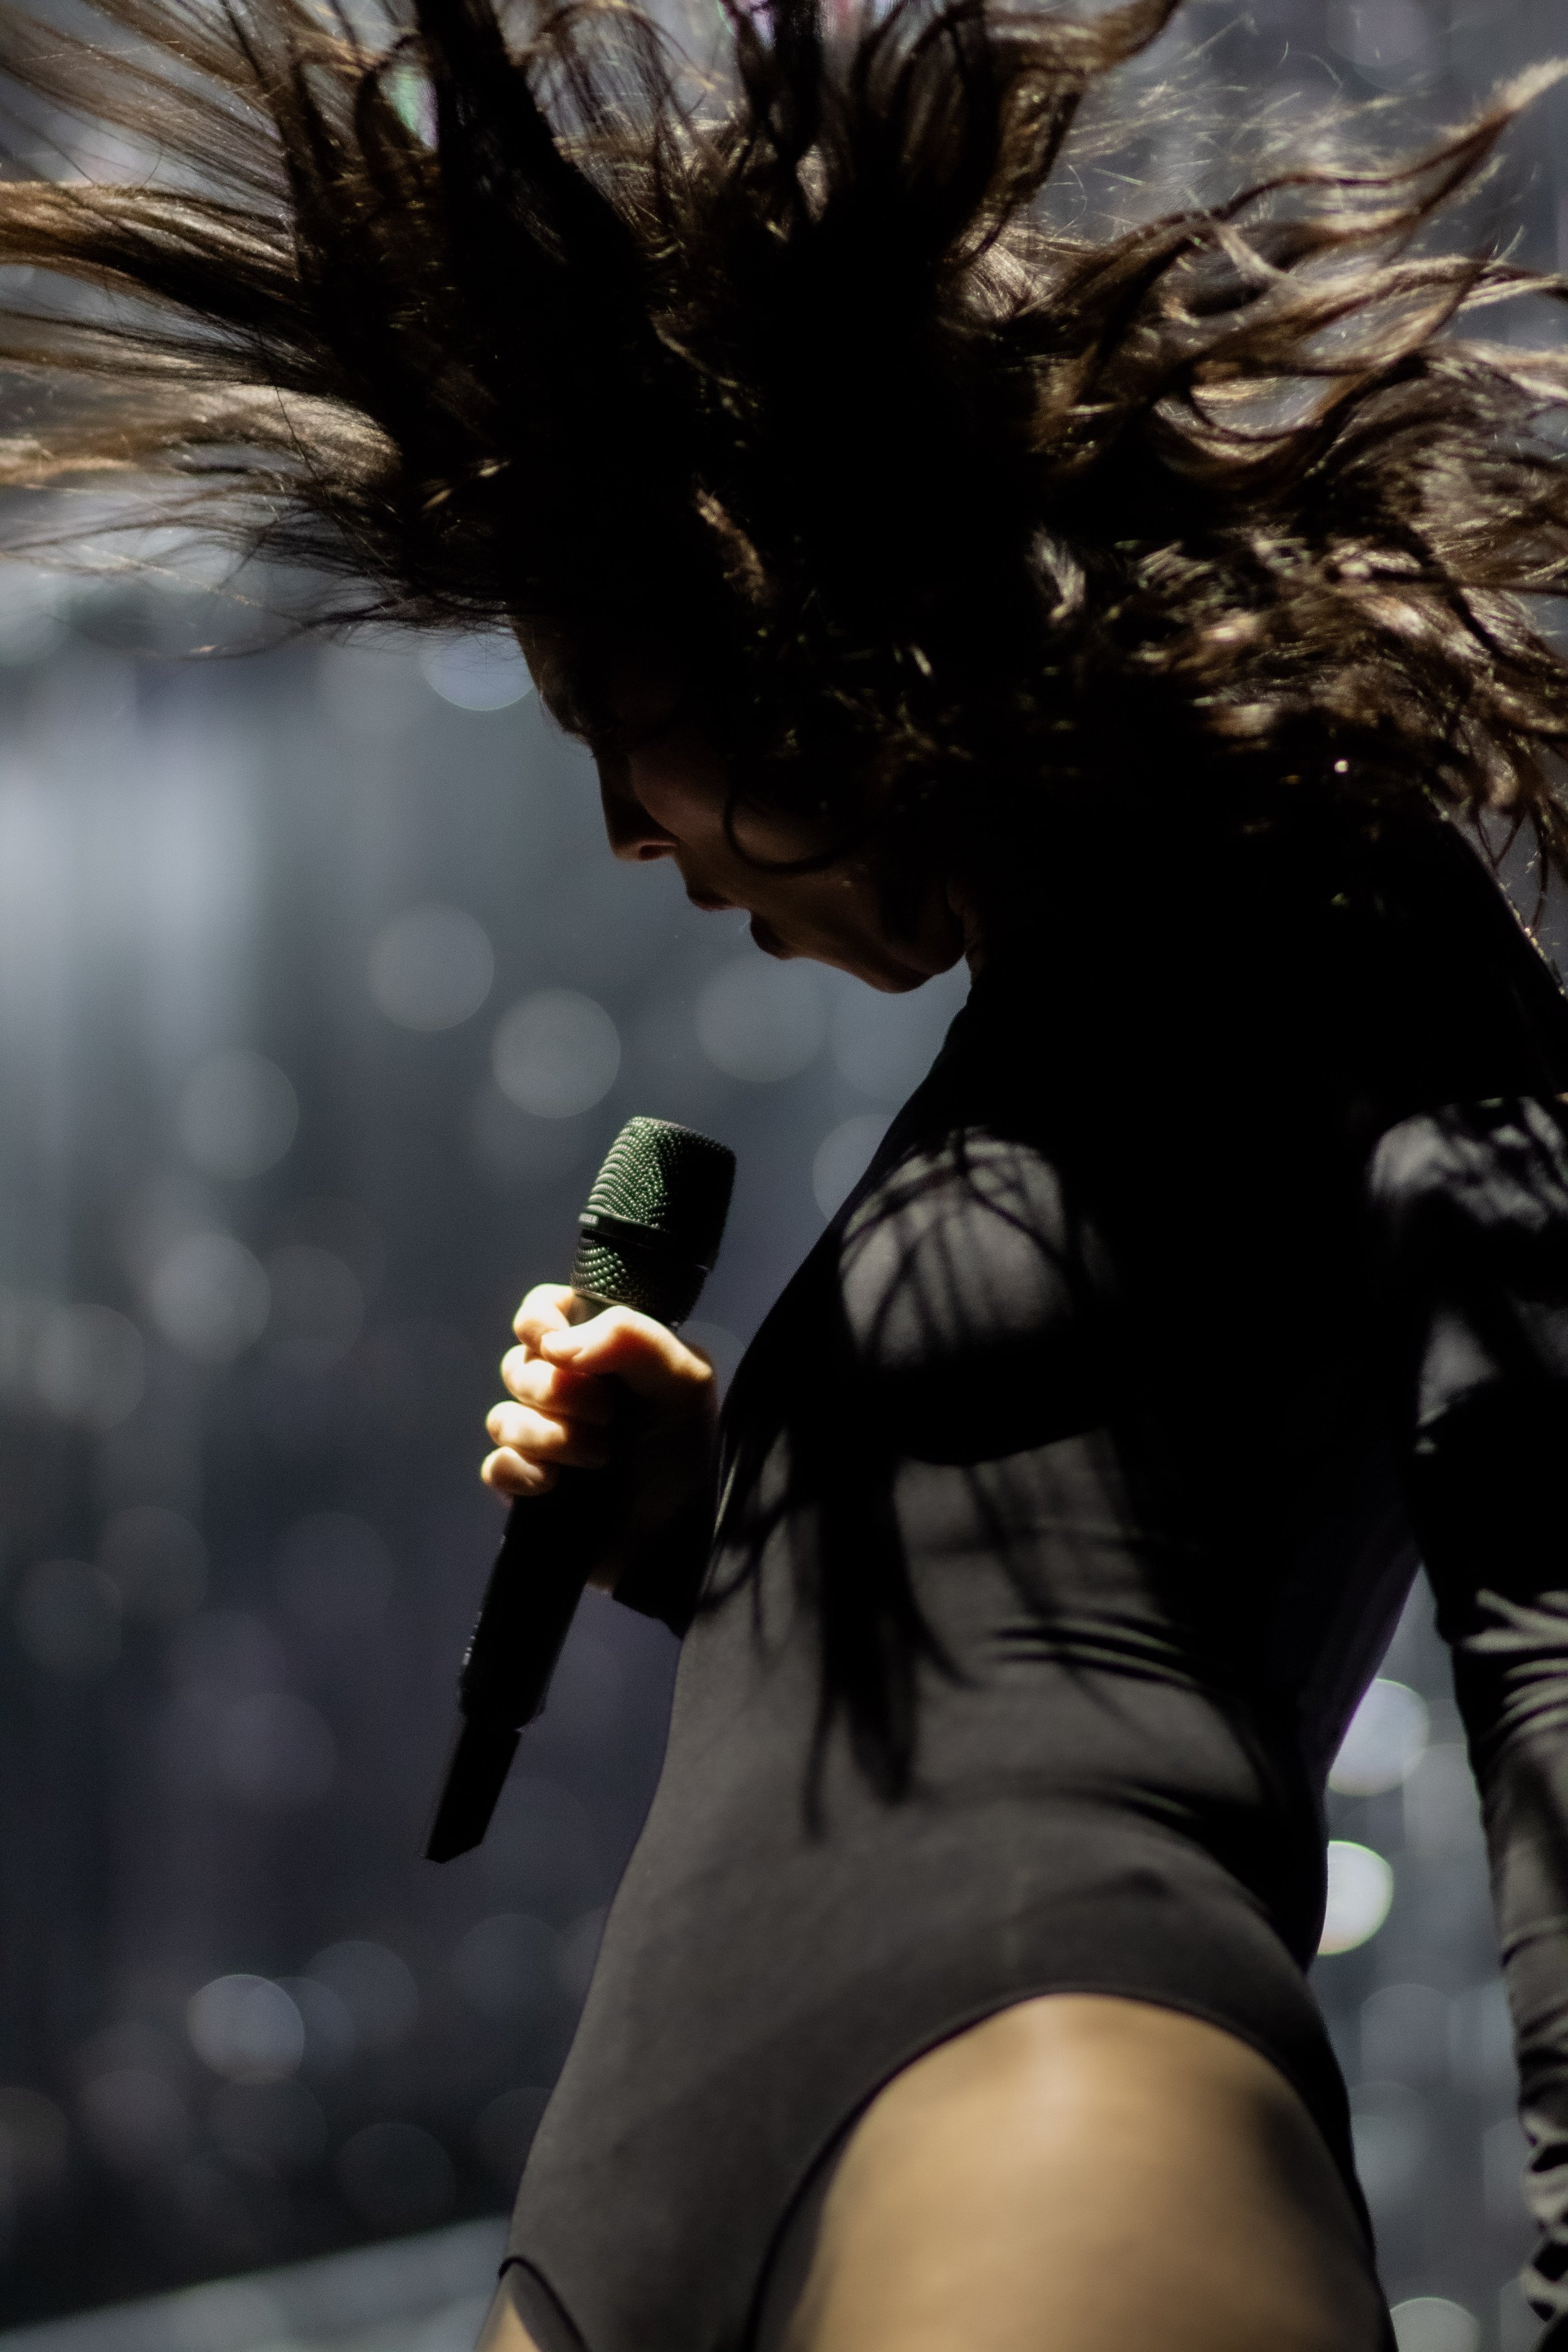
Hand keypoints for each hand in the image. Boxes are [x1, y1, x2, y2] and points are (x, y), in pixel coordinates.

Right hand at [481, 1283, 719, 1589]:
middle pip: (517, 1366)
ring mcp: (545, 1440)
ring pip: (502, 1418)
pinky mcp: (529, 1488)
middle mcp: (568, 1390)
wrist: (686, 1536)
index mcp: (602, 1354)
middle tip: (608, 1417)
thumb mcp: (686, 1382)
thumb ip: (632, 1339)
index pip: (543, 1311)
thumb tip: (552, 1345)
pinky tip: (556, 1485)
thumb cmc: (694, 1453)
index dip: (538, 1320)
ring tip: (599, 1458)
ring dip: (548, 1436)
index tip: (557, 1345)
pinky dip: (522, 1473)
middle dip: (557, 1391)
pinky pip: (496, 1467)